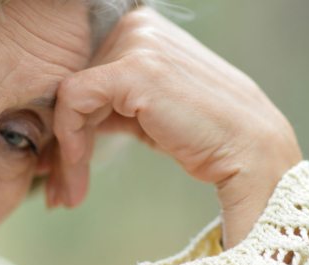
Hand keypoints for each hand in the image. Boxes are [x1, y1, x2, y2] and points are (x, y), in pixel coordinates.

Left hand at [47, 7, 301, 247]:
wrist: (251, 152)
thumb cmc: (206, 136)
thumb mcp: (149, 110)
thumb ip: (112, 103)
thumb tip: (63, 124)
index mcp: (144, 29)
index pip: (85, 70)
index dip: (67, 118)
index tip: (59, 162)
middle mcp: (138, 26)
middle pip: (73, 84)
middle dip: (62, 141)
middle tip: (57, 187)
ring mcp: (137, 43)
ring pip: (68, 96)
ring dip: (64, 151)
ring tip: (66, 193)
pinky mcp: (132, 70)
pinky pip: (74, 102)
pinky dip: (69, 140)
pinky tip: (77, 173)